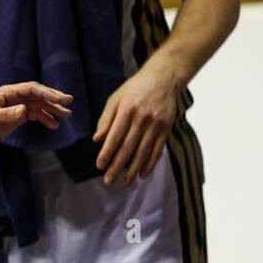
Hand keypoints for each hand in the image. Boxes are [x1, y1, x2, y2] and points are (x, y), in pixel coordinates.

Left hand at [0, 82, 72, 147]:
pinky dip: (45, 119)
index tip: (61, 98)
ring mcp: (16, 107)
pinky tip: (54, 125)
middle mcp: (14, 98)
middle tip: (69, 104)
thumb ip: (6, 114)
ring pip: (39, 105)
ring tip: (66, 116)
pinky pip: (35, 115)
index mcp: (7, 93)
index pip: (31, 89)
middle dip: (54, 99)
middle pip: (38, 95)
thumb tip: (24, 111)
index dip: (47, 92)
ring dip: (52, 110)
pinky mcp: (16, 116)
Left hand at [93, 58, 179, 186]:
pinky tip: (143, 175)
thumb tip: (97, 140)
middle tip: (108, 181)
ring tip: (125, 183)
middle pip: (128, 148)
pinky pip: (157, 150)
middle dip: (117, 166)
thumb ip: (106, 119)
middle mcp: (142, 119)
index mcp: (127, 111)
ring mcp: (156, 125)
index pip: (115, 137)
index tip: (99, 166)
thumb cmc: (134, 89)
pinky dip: (150, 164)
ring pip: (143, 152)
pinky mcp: (166, 129)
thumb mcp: (115, 99)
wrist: (164, 78)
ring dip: (133, 170)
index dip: (107, 153)